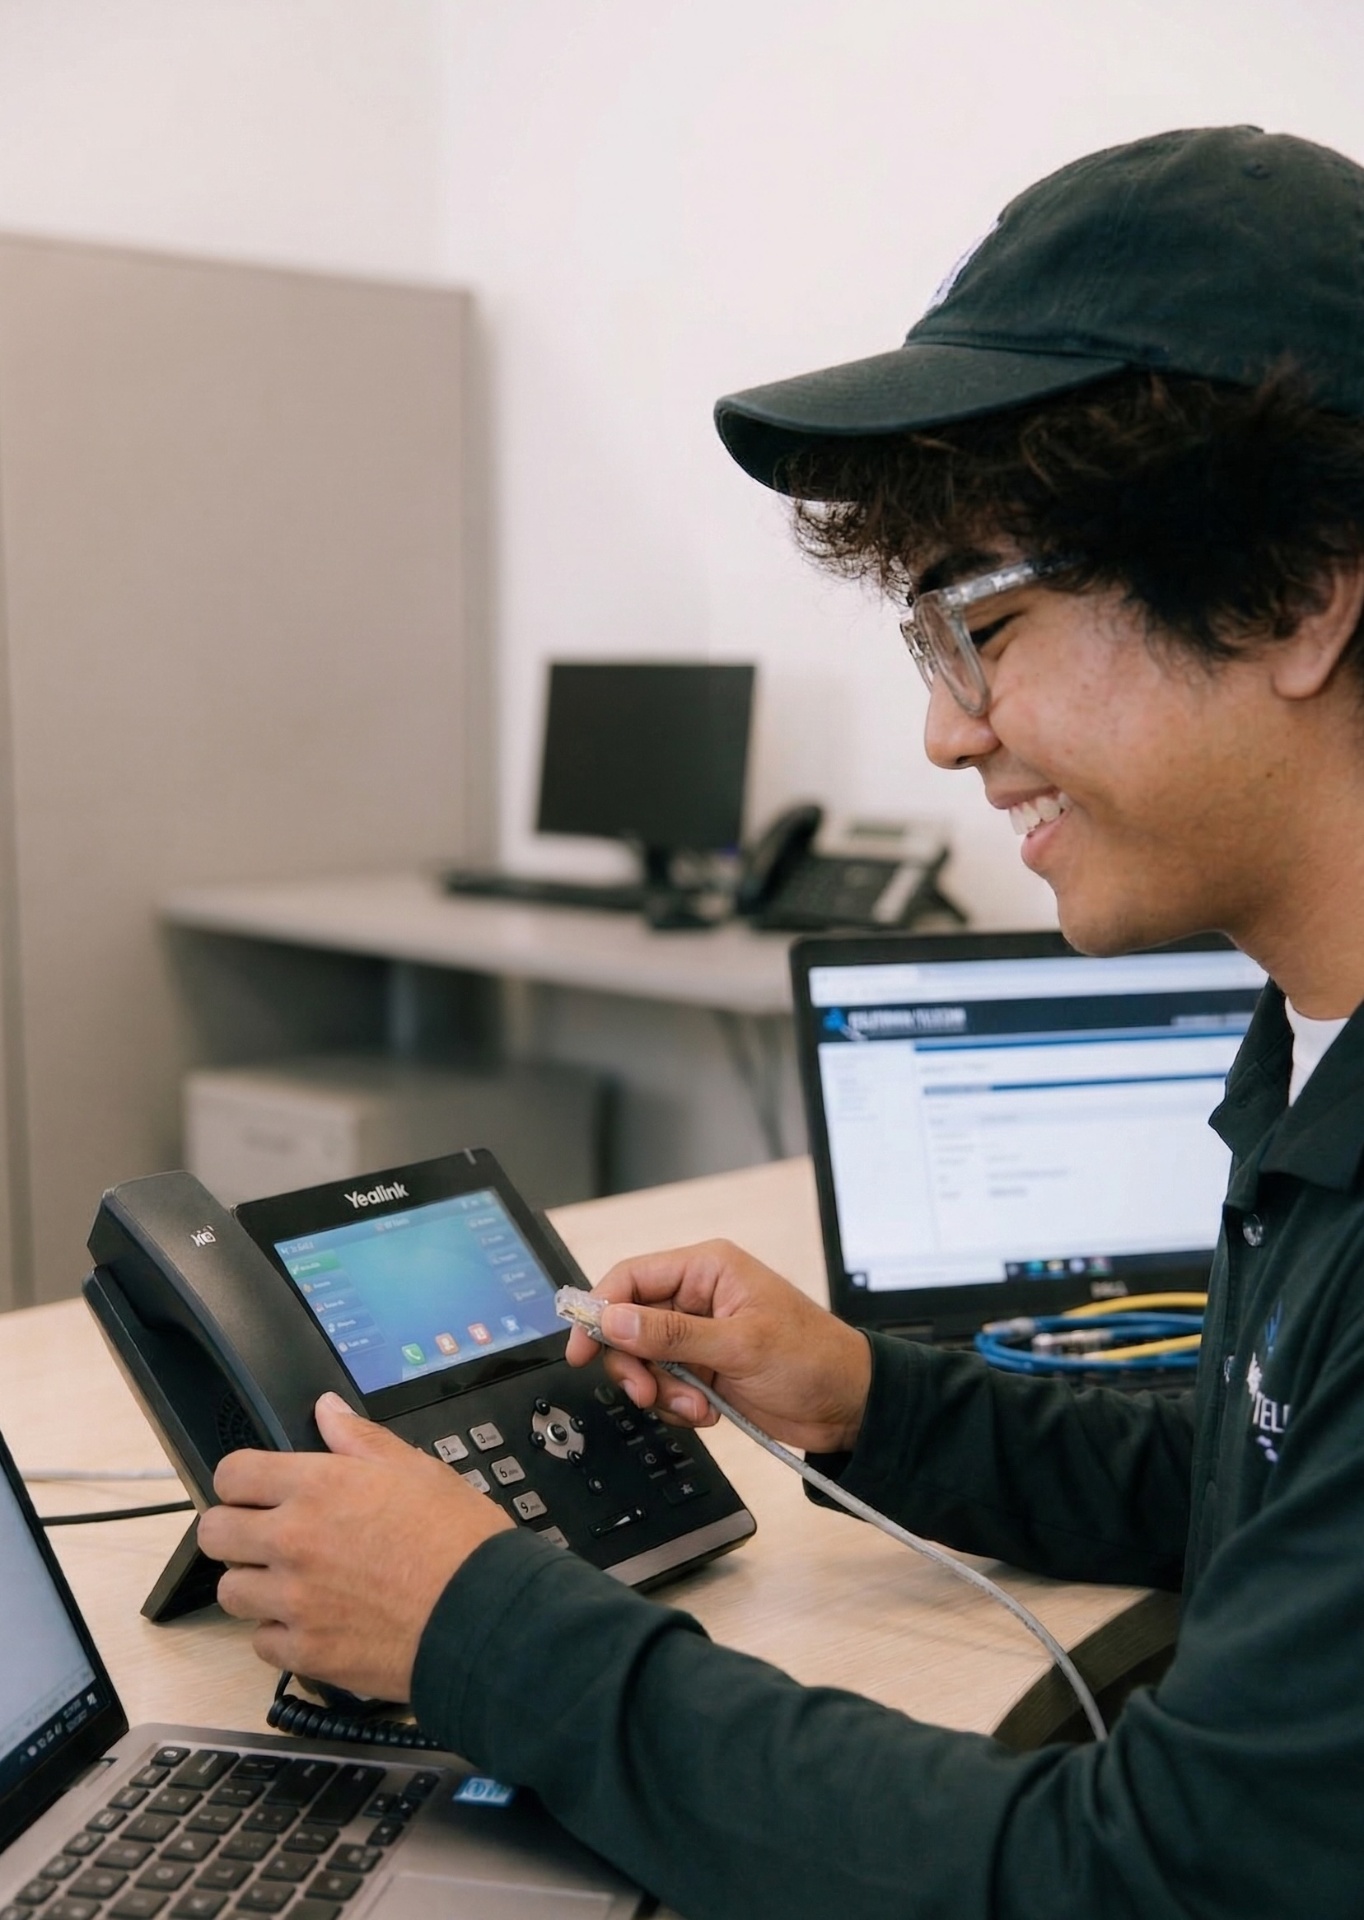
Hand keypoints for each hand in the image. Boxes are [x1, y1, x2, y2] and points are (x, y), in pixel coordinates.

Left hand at [198, 1393, 512, 1701]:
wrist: (484, 1615)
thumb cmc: (459, 1541)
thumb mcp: (417, 1469)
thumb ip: (361, 1439)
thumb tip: (327, 1410)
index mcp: (318, 1487)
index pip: (232, 1474)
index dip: (241, 1480)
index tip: (254, 1489)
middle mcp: (293, 1542)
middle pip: (214, 1533)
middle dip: (233, 1530)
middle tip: (263, 1535)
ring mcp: (294, 1601)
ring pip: (230, 1592)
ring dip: (253, 1584)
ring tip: (289, 1582)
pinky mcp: (305, 1652)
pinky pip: (261, 1642)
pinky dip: (280, 1634)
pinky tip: (312, 1621)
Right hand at [565, 1239, 871, 1454]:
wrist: (850, 1407)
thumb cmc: (814, 1358)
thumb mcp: (740, 1344)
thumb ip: (671, 1334)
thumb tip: (613, 1319)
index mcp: (707, 1269)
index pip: (631, 1277)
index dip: (600, 1309)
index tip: (582, 1346)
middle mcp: (698, 1297)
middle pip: (629, 1323)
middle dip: (633, 1362)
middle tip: (645, 1391)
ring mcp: (700, 1336)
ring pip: (643, 1359)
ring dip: (660, 1390)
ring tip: (694, 1405)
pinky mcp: (704, 1369)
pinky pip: (664, 1385)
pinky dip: (676, 1405)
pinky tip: (706, 1411)